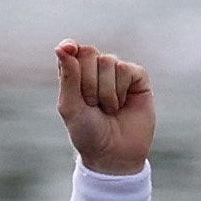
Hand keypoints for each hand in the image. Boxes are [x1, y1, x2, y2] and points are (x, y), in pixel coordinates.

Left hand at [55, 42, 152, 175]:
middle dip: (87, 81)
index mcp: (76, 74)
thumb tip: (63, 46)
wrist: (114, 154)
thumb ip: (67, 76)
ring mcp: (118, 72)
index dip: (70, 47)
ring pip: (108, 61)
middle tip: (91, 104)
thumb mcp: (70, 107)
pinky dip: (120, 90)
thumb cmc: (87, 133)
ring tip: (108, 109)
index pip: (72, 50)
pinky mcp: (137, 77)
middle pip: (89, 52)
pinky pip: (125, 69)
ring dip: (105, 91)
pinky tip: (122, 104)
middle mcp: (97, 70)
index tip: (69, 49)